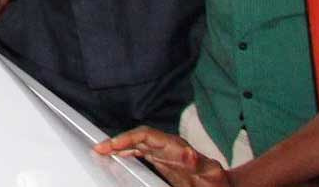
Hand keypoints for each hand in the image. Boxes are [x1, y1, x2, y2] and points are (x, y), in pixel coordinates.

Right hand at [93, 126, 229, 185]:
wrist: (220, 186)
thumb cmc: (216, 183)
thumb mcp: (210, 174)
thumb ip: (199, 164)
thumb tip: (188, 153)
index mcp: (176, 147)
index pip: (146, 136)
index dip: (127, 138)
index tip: (112, 146)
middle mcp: (167, 146)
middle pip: (137, 137)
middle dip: (117, 141)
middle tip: (98, 149)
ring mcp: (164, 152)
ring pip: (136, 143)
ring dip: (119, 146)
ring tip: (100, 152)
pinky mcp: (162, 160)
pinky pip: (140, 151)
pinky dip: (127, 152)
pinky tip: (117, 157)